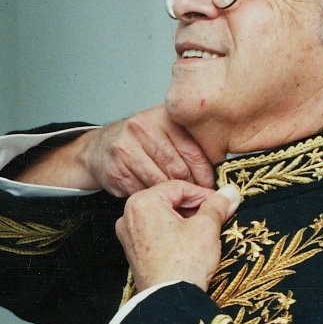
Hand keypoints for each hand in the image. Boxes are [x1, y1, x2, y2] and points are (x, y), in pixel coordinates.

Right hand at [19, 107, 213, 194]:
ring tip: (185, 206)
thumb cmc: (142, 141)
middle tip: (202, 202)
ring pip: (161, 183)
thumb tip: (221, 170)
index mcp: (163, 116)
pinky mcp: (116, 169)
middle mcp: (142, 128)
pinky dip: (155, 200)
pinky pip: (143, 191)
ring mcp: (126, 149)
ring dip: (175, 199)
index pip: (192, 150)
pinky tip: (161, 203)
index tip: (213, 189)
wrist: (101, 147)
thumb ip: (190, 142)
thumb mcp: (166, 130)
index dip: (205, 174)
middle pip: (178, 169)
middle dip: (192, 188)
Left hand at [114, 180, 240, 292]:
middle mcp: (128, 216)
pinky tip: (191, 242)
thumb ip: (217, 205)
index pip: (178, 187)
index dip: (204, 193)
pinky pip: (155, 233)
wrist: (170, 301)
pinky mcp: (133, 252)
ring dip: (185, 219)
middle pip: (168, 201)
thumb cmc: (184, 262)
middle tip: (217, 214)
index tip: (221, 201)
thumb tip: (230, 192)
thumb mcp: (207, 227)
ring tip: (207, 229)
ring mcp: (128, 235)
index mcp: (142, 202)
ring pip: (162, 217)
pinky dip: (173, 233)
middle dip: (194, 207)